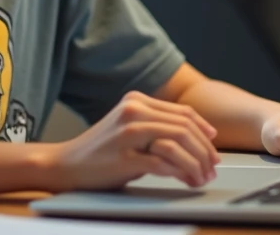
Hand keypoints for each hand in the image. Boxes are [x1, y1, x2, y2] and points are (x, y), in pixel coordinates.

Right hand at [48, 90, 219, 190]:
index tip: (213, 145)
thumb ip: (155, 125)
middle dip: (204, 149)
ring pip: (178, 142)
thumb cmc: (100, 151)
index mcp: (136, 100)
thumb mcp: (128, 128)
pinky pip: (163, 163)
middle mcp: (133, 111)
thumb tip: (194, 137)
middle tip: (212, 166)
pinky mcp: (124, 157)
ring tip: (202, 176)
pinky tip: (186, 180)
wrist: (65, 164)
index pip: (182, 112)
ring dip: (196, 162)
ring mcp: (128, 133)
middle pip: (184, 127)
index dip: (203, 129)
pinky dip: (180, 173)